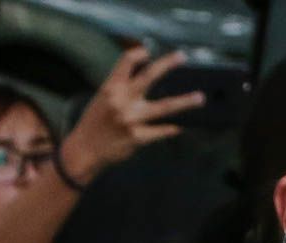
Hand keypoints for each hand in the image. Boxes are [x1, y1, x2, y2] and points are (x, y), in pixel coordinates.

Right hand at [57, 46, 203, 183]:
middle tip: (182, 56)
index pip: (125, 62)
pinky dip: (171, 128)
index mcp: (110, 88)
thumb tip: (149, 83)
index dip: (138, 54)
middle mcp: (121, 100)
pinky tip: (180, 127)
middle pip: (148, 77)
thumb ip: (122, 89)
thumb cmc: (96, 122)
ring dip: (184, 102)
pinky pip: (161, 131)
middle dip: (167, 64)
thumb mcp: (103, 99)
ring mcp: (130, 119)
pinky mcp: (138, 137)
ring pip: (164, 107)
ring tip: (200, 98)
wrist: (85, 150)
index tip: (149, 50)